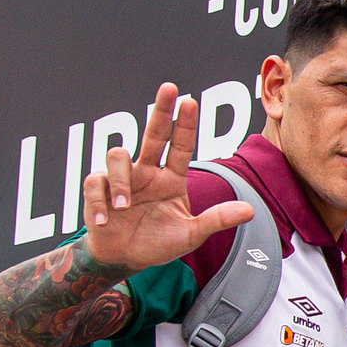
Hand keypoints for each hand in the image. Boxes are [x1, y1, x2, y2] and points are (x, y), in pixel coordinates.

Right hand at [82, 82, 255, 271]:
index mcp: (171, 179)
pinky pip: (95, 184)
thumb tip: (250, 211)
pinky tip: (105, 221)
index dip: (185, 125)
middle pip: (153, 133)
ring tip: (123, 207)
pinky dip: (99, 202)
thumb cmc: (158, 243)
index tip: (190, 101)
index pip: (180, 146)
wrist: (125, 258)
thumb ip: (216, 220)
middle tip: (170, 87)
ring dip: (120, 180)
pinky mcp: (99, 191)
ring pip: (117, 156)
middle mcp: (147, 172)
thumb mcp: (191, 234)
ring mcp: (122, 179)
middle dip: (161, 110)